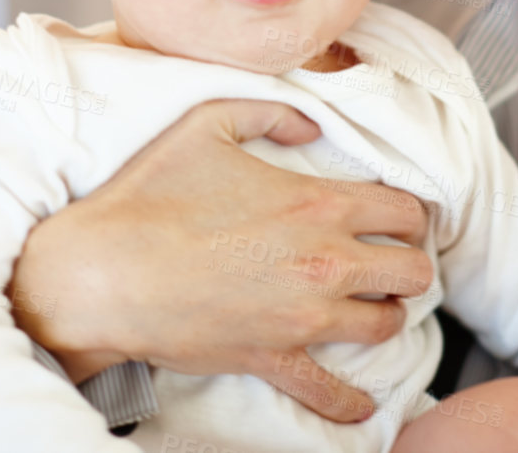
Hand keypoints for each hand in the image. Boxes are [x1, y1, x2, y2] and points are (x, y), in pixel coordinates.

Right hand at [8, 98, 433, 421]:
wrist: (104, 271)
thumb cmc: (151, 195)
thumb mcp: (207, 123)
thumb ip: (270, 113)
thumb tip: (311, 126)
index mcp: (319, 203)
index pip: (405, 211)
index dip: (409, 214)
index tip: (396, 219)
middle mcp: (325, 261)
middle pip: (413, 270)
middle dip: (409, 264)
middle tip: (390, 262)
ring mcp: (303, 315)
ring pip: (387, 324)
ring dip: (387, 315)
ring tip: (372, 307)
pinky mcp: (273, 357)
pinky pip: (329, 390)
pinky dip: (350, 401)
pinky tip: (362, 405)